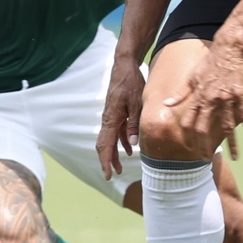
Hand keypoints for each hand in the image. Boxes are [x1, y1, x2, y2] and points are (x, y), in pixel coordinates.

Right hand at [96, 58, 145, 177]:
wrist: (124, 66)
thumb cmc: (130, 82)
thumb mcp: (137, 103)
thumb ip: (134, 124)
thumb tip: (133, 144)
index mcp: (111, 119)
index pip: (105, 145)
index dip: (106, 162)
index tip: (108, 175)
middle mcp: (108, 119)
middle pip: (104, 145)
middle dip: (108, 161)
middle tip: (113, 175)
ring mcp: (111, 116)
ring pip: (110, 139)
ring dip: (114, 153)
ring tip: (120, 167)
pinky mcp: (116, 112)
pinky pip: (116, 131)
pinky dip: (121, 142)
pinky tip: (128, 149)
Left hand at [164, 40, 242, 158]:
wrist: (229, 49)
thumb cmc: (209, 62)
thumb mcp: (192, 76)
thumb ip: (180, 93)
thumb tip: (166, 104)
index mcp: (198, 97)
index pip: (190, 122)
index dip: (188, 136)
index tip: (189, 148)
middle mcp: (212, 101)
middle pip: (206, 129)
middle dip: (205, 146)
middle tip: (206, 159)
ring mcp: (228, 99)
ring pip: (228, 127)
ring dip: (232, 143)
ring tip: (235, 156)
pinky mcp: (241, 95)